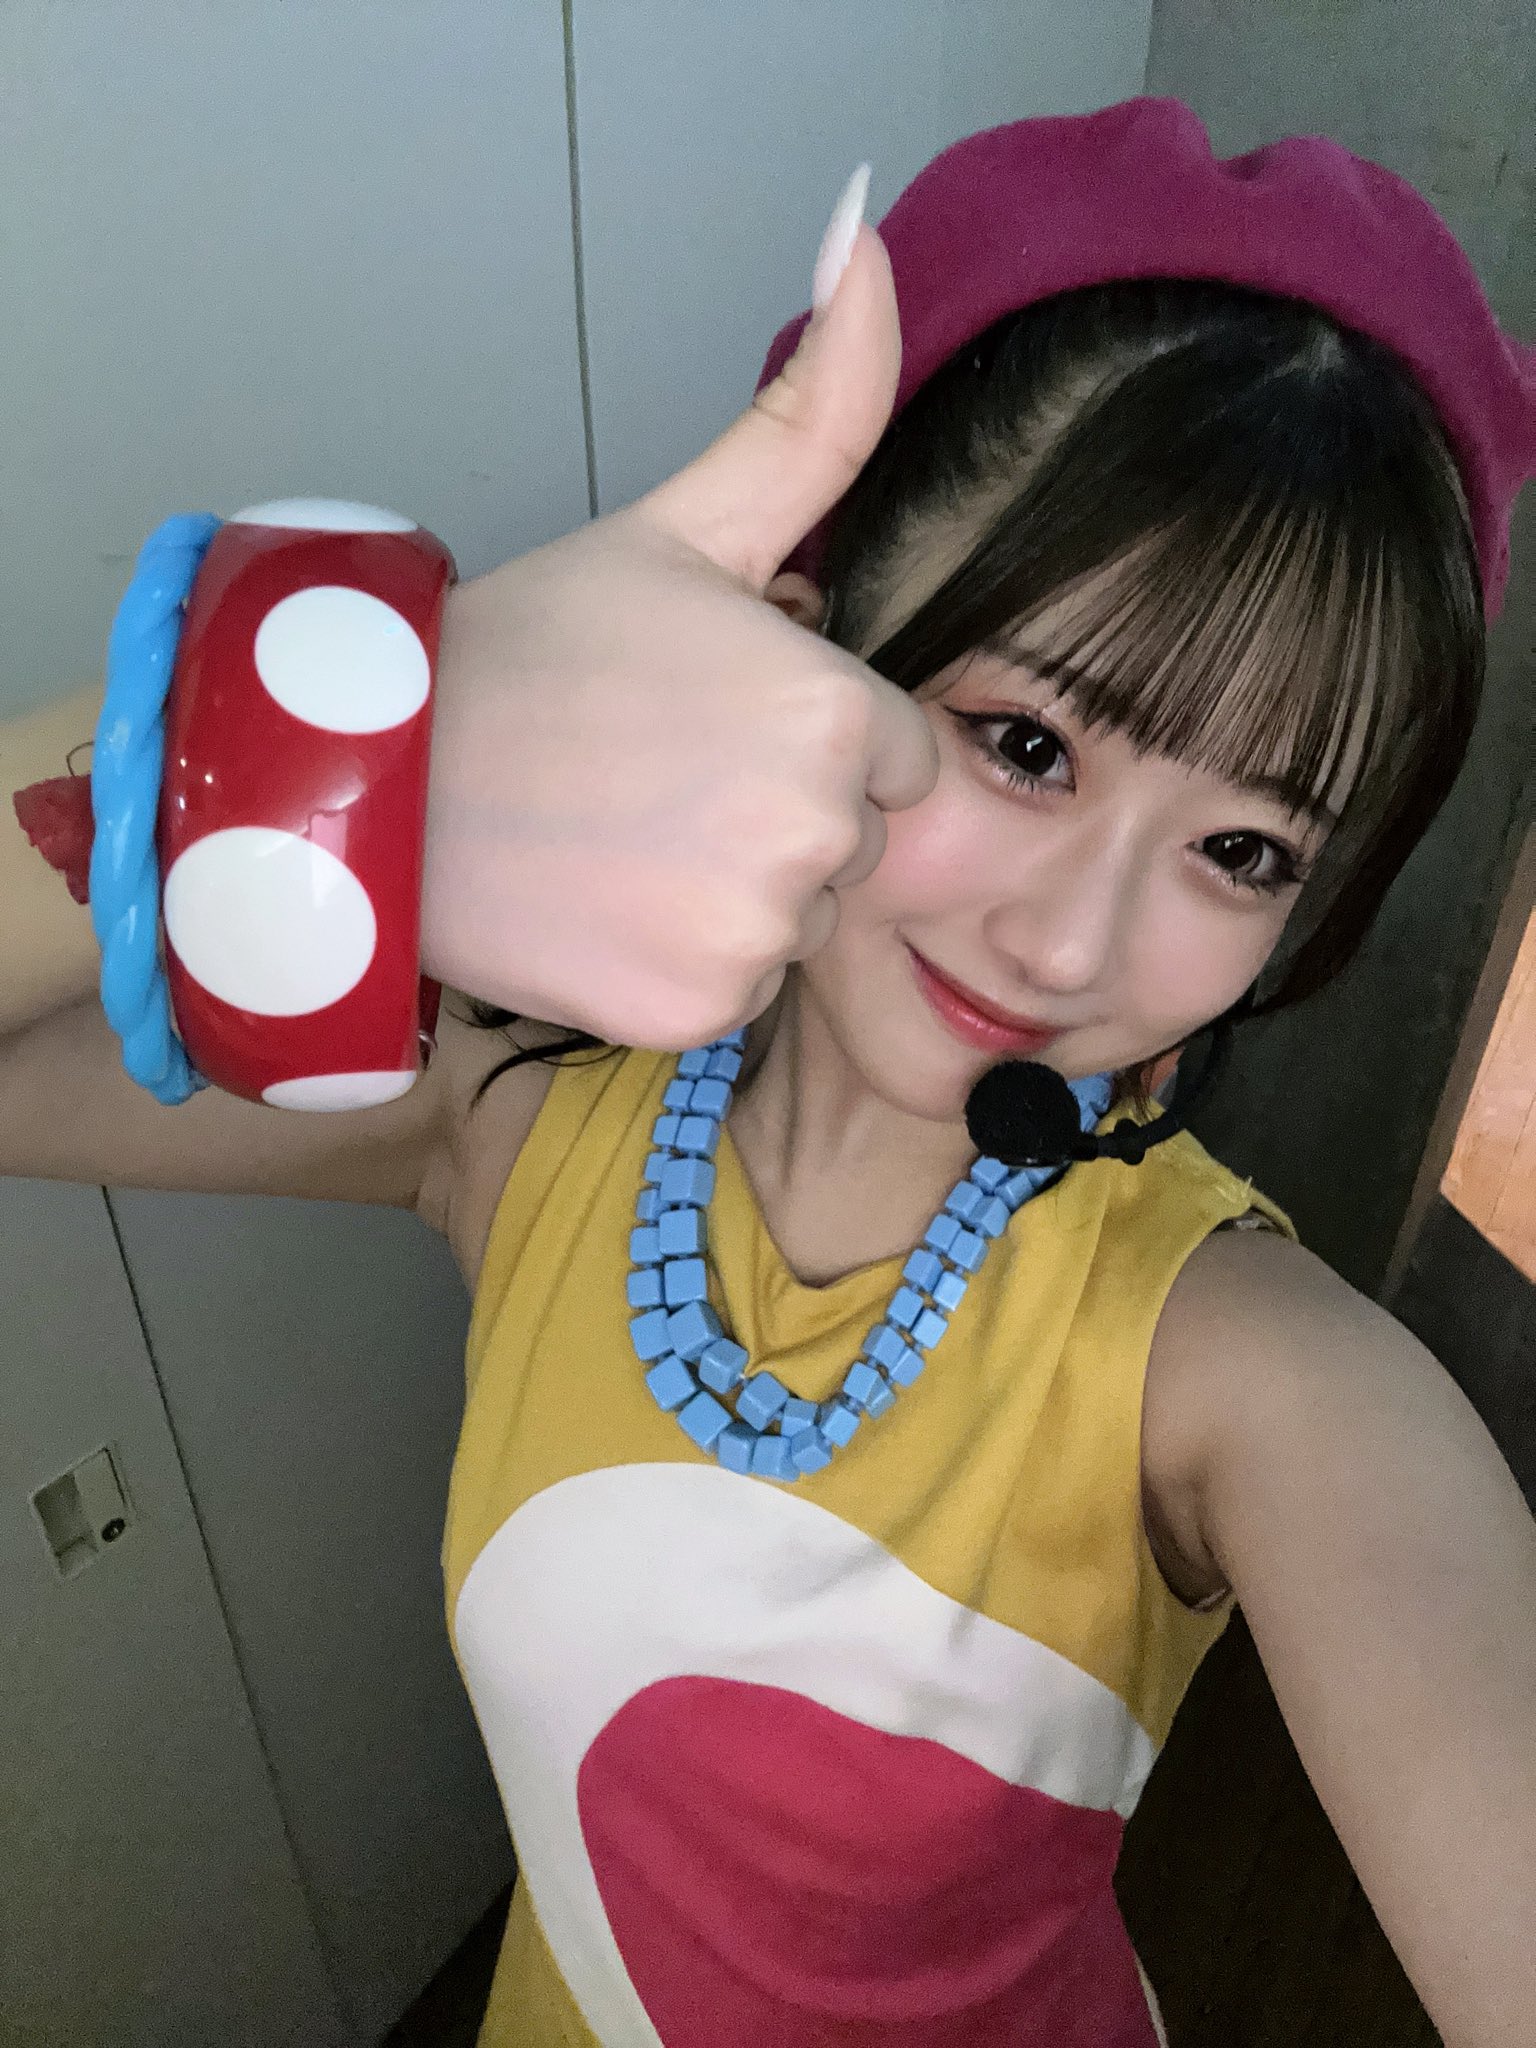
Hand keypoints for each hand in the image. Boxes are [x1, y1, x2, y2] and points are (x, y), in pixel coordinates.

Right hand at [420, 209, 936, 1045]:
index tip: (707, 722)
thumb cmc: (535, 648)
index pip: (892, 755)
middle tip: (655, 778)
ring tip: (625, 841)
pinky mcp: (695, 1011)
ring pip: (798, 920)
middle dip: (779, 818)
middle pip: (854, 845)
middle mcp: (813, 834)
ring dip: (736, 894)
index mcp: (831, 712)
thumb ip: (814, 412)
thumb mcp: (684, 524)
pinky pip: (736, 988)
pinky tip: (607, 907)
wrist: (379, 776)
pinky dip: (684, 963)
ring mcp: (752, 934)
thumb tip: (872, 227)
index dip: (807, 736)